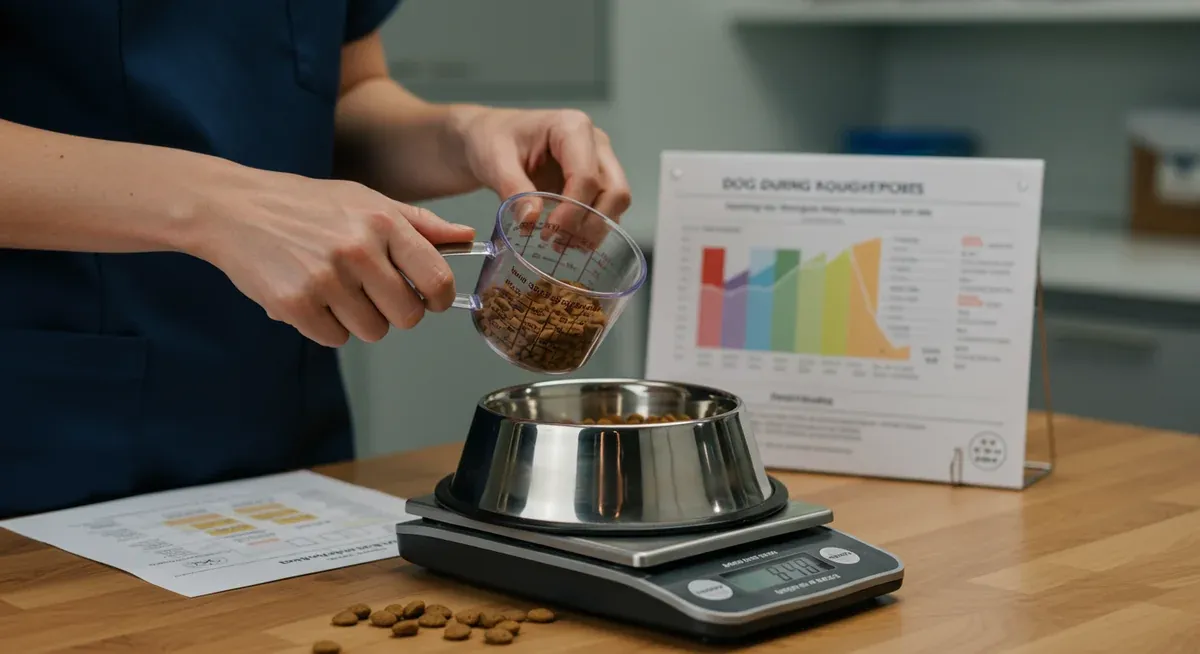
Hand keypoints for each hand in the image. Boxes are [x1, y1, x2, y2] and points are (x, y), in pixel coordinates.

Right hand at [197, 168, 474, 346]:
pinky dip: (326, 327)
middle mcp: (358, 250)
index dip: (439, 298)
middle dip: (397, 312)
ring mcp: (325, 279)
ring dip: (360, 320)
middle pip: (408, 316)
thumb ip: (420, 224)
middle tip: (373, 293)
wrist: (233, 208)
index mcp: (383, 222)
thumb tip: (468, 237)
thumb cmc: (305, 205)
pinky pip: (335, 339)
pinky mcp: (295, 304)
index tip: (429, 298)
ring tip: (337, 291)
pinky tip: (312, 298)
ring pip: (373, 332)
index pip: (438, 280)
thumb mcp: (365, 200)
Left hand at [452, 107, 629, 247]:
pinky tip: (567, 240)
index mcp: (572, 127)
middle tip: (558, 242)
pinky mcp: (597, 180)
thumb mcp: (494, 160)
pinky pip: (607, 209)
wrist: (491, 138)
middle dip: (591, 223)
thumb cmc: (492, 140)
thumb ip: (512, 187)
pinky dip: (592, 229)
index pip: (586, 176)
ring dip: (594, 229)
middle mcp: (596, 143)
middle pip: (615, 190)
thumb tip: (532, 220)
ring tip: (560, 245)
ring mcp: (600, 161)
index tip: (547, 234)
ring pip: (616, 202)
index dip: (572, 210)